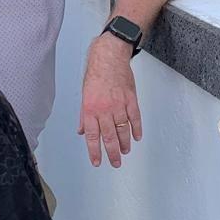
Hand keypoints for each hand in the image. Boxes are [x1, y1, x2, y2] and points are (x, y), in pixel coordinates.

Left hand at [78, 37, 141, 167]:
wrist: (109, 56)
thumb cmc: (95, 73)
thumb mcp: (84, 94)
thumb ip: (84, 115)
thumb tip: (83, 131)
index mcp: (91, 109)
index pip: (92, 136)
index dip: (95, 151)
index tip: (97, 162)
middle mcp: (105, 109)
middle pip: (109, 137)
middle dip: (112, 153)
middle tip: (115, 163)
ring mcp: (119, 104)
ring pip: (123, 130)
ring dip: (124, 143)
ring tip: (125, 152)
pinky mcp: (131, 99)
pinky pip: (135, 118)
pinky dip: (136, 129)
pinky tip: (136, 137)